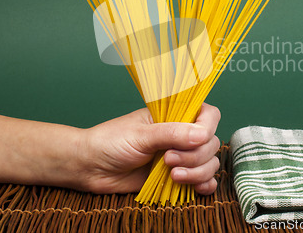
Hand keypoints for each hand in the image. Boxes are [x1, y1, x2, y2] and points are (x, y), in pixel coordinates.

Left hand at [79, 103, 220, 194]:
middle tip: (168, 160)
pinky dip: (204, 185)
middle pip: (211, 142)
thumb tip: (202, 135)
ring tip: (172, 176)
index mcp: (174, 115)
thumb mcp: (141, 135)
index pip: (207, 114)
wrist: (91, 168)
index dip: (207, 127)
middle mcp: (181, 134)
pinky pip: (203, 181)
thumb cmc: (110, 142)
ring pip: (209, 163)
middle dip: (195, 156)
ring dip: (197, 172)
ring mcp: (180, 156)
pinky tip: (195, 188)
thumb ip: (171, 133)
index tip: (197, 138)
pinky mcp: (177, 177)